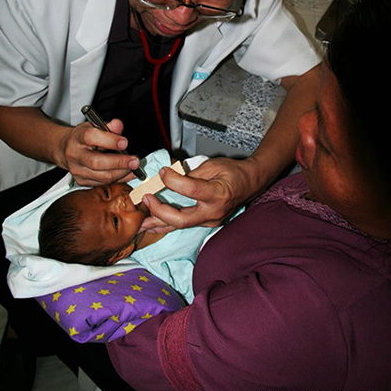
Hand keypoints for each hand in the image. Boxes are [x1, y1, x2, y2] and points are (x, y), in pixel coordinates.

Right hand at [58, 118, 142, 185]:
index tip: (125, 142)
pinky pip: (103, 183)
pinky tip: (126, 173)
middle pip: (97, 162)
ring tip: (132, 167)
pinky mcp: (81, 181)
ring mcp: (77, 170)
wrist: (67, 149)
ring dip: (121, 173)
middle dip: (119, 162)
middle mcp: (75, 154)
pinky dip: (118, 179)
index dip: (110, 140)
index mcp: (78, 137)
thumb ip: (109, 126)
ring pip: (102, 176)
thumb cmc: (83, 137)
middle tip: (135, 161)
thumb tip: (118, 125)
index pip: (91, 137)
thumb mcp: (94, 126)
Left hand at [140, 156, 261, 233]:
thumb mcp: (213, 165)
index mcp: (218, 193)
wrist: (250, 183)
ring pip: (180, 226)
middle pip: (182, 219)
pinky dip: (167, 224)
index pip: (191, 190)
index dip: (173, 181)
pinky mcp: (205, 223)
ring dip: (158, 223)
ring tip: (140, 223)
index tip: (162, 172)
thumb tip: (169, 177)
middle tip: (146, 199)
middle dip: (160, 211)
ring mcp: (209, 221)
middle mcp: (213, 212)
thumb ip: (191, 173)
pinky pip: (183, 225)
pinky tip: (153, 225)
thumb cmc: (234, 172)